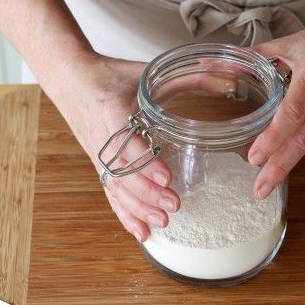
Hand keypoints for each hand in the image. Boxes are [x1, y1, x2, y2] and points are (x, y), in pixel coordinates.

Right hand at [43, 52, 179, 241]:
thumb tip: (233, 84)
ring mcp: (97, 154)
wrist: (70, 78)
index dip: (146, 163)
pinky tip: (141, 232)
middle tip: (174, 205)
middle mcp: (101, 136)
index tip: (168, 177)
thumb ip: (191, 77)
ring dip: (138, 208)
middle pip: (122, 172)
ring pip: (115, 188)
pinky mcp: (97, 165)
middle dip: (148, 192)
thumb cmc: (111, 74)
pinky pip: (110, 194)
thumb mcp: (149, 71)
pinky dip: (125, 214)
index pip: (127, 142)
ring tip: (163, 222)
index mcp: (112, 109)